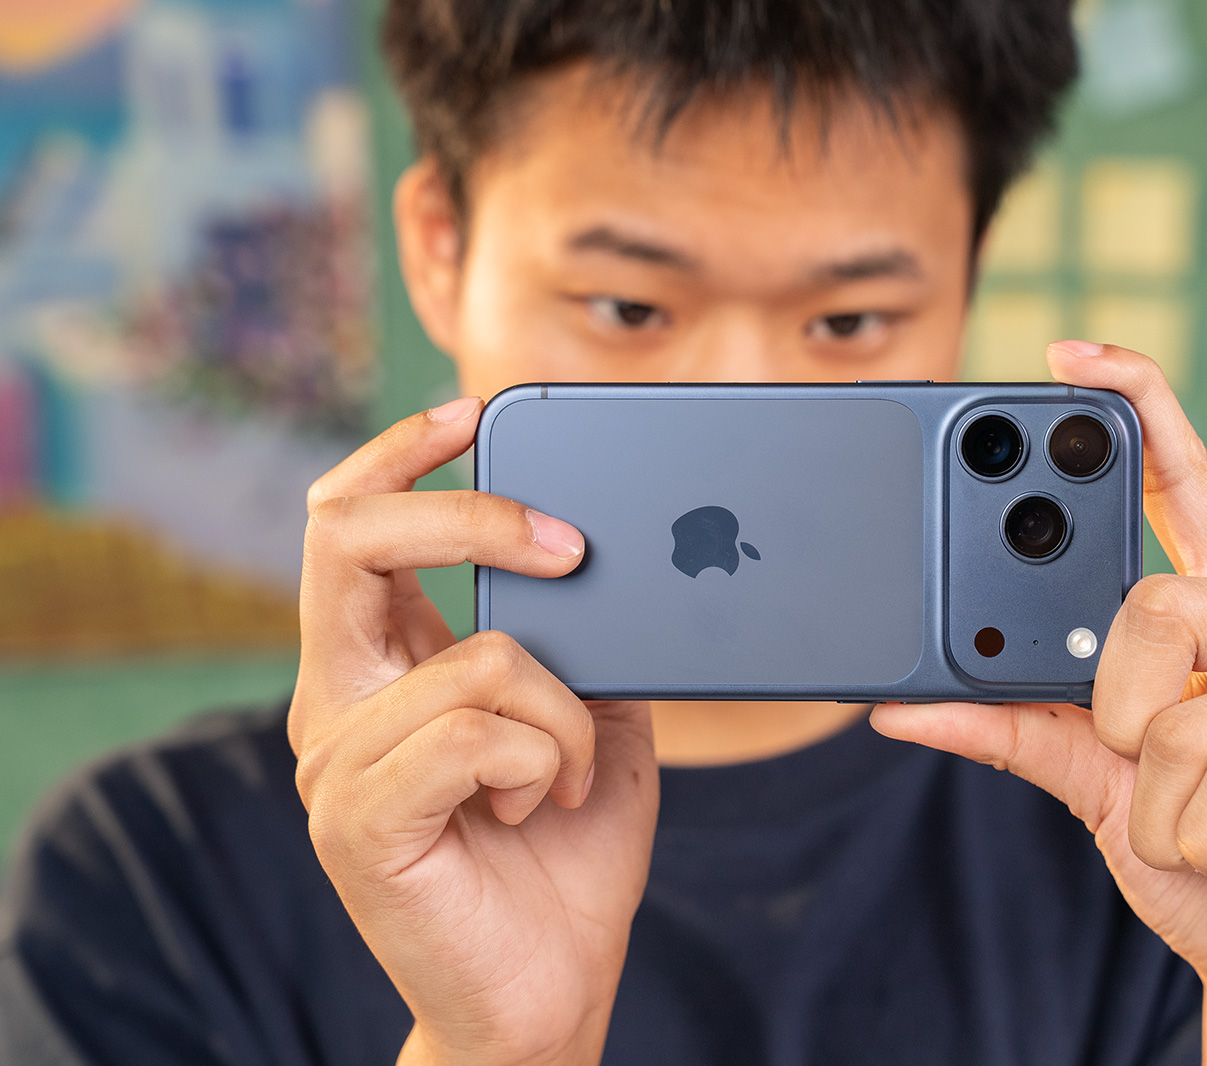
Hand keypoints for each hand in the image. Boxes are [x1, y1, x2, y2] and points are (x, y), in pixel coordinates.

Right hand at [288, 397, 658, 1065]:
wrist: (549, 987)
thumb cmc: (565, 850)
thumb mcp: (591, 716)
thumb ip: (577, 636)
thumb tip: (613, 553)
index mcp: (380, 666)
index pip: (348, 523)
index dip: (398, 451)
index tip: (474, 412)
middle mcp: (336, 702)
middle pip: (351, 536)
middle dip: (473, 515)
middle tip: (570, 546)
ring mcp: (335, 761)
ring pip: (480, 654)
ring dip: (565, 713)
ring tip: (567, 776)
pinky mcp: (358, 820)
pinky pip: (476, 730)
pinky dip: (542, 758)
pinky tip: (539, 806)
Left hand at [872, 343, 1206, 1063]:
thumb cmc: (1202, 857)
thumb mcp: (1093, 780)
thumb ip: (1015, 723)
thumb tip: (900, 702)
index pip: (1187, 484)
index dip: (1140, 409)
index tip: (1074, 356)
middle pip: (1153, 600)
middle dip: (1117, 707)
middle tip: (1144, 763)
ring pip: (1179, 700)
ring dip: (1157, 795)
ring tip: (1205, 829)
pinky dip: (1200, 831)